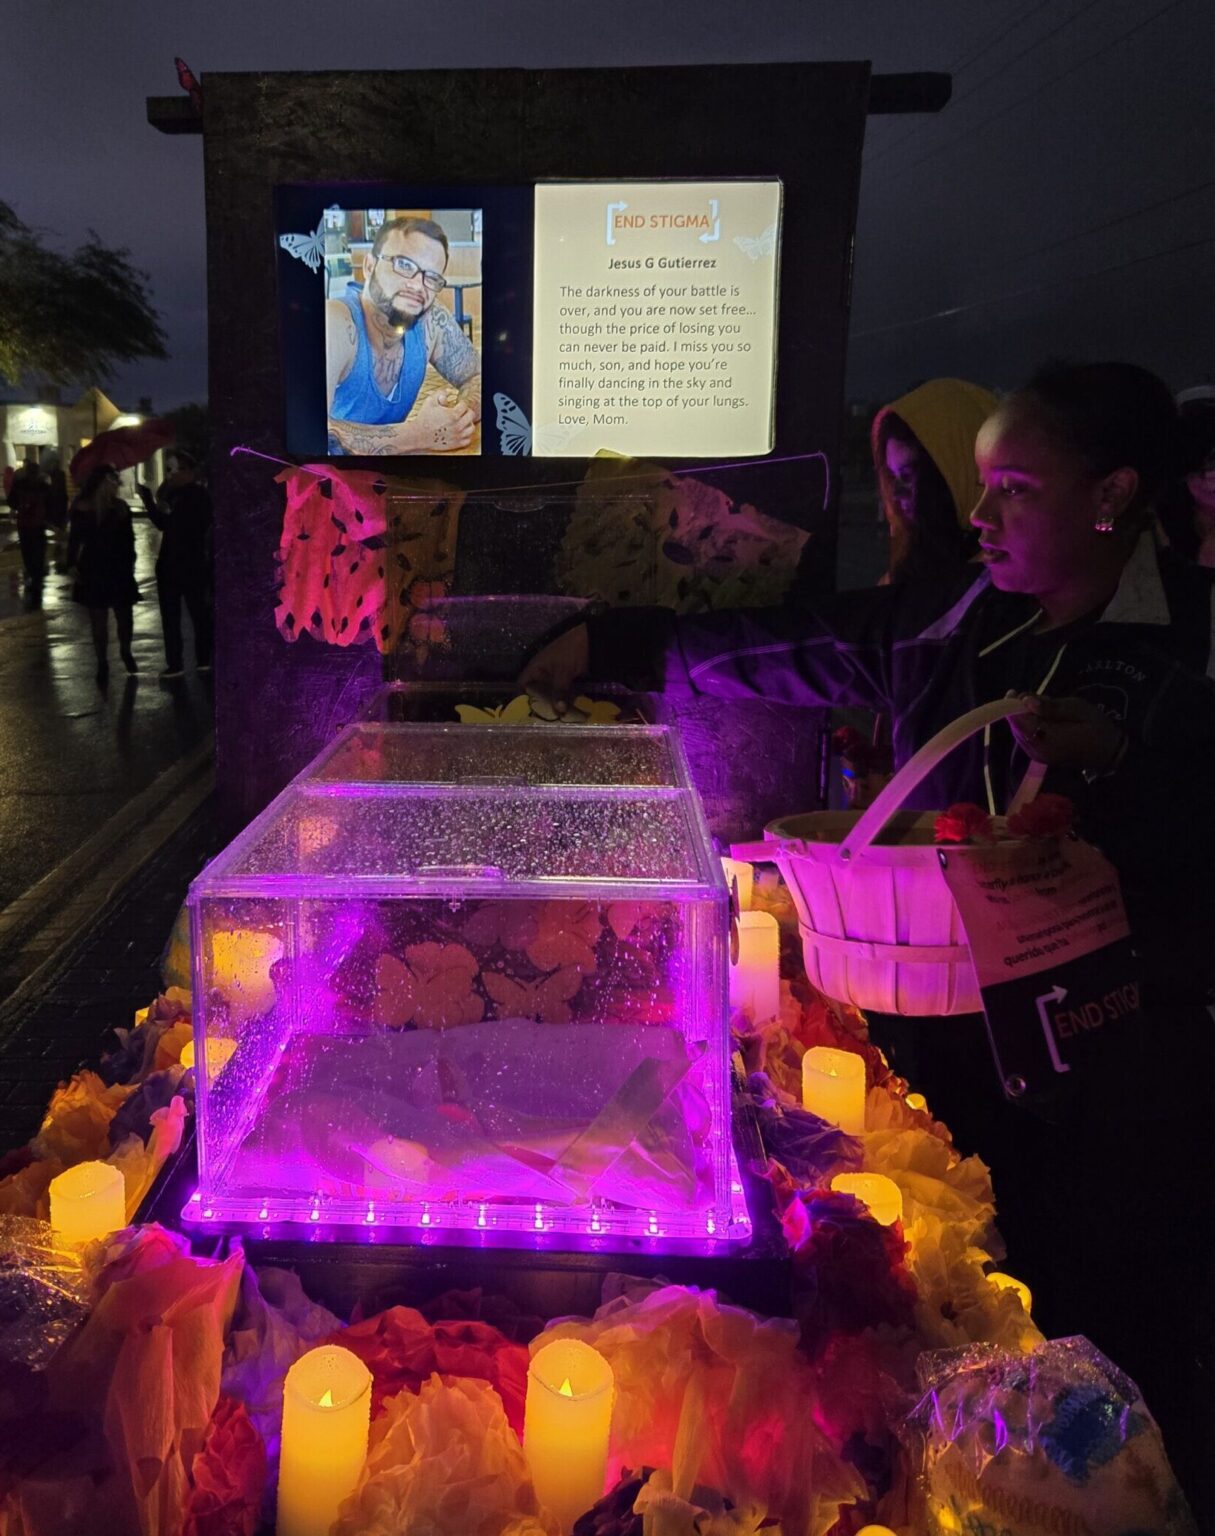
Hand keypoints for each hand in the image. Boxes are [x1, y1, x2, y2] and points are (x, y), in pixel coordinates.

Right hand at [412, 391, 475, 451]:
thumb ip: (439, 393)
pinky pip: (468, 440)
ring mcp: (458, 436)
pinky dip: (466, 435)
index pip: (464, 406)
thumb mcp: (430, 401)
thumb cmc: (424, 418)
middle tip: (460, 412)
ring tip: (461, 421)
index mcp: (453, 415)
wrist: (419, 435)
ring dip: (468, 423)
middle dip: (466, 411)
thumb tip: (447, 391)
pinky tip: (460, 431)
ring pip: (471, 428)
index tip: (457, 404)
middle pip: (471, 415)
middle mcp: (458, 426)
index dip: (460, 403)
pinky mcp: (456, 444)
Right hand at [519, 624, 589, 714]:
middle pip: (537, 694)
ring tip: (555, 722)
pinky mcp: (569, 681)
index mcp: (536, 668)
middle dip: (540, 707)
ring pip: (552, 695)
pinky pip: (564, 694)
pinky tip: (568, 714)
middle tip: (541, 722)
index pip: (522, 685)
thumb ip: (559, 690)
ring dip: (554, 706)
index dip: (521, 698)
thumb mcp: (563, 671)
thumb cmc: (571, 651)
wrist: (593, 640)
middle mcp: (543, 675)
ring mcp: (557, 678)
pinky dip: (566, 702)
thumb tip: (559, 711)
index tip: (525, 714)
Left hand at [1008, 692, 1125, 773]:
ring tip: (1046, 707)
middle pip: (1017, 726)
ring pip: (1019, 731)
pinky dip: (1030, 725)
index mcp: (1048, 739)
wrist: (1108, 752)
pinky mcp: (1039, 756)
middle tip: (1038, 698)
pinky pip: (1026, 737)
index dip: (1014, 706)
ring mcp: (1037, 755)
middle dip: (1020, 710)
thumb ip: (1051, 707)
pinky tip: (1045, 718)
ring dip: (1026, 717)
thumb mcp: (1077, 709)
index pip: (1021, 721)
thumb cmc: (1096, 727)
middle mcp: (1037, 750)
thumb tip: (1027, 701)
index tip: (1014, 692)